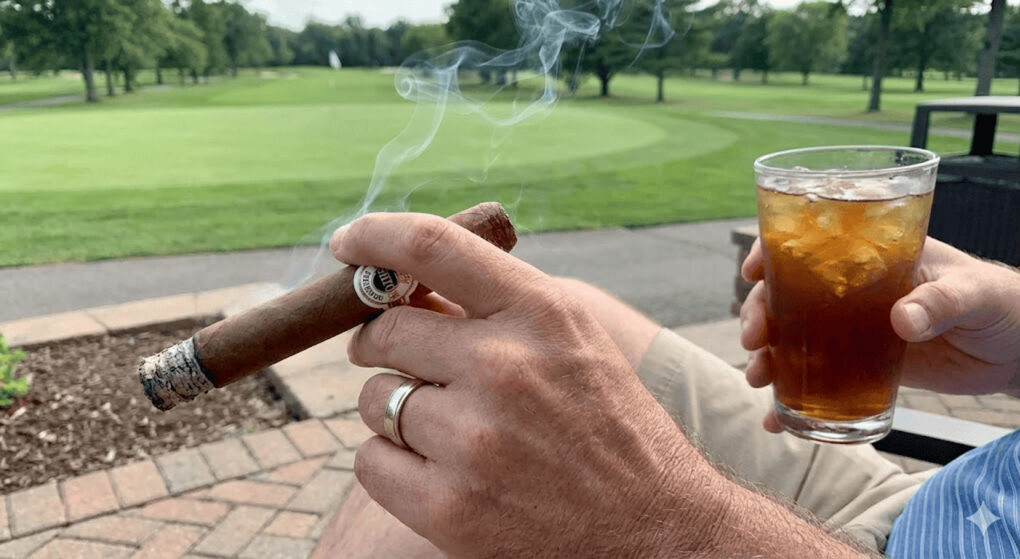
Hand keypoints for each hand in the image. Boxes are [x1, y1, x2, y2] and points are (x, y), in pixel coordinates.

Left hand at [330, 212, 726, 556]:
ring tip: (449, 430)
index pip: (432, 247)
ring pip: (375, 399)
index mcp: (542, 314)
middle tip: (404, 361)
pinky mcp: (450, 509)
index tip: (347, 244)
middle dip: (380, 342)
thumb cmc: (610, 428)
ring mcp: (474, 441)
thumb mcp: (573, 345)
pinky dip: (391, 463)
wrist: (656, 531)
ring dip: (394, 409)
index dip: (375, 236)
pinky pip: (370, 461)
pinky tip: (439, 471)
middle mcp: (505, 368)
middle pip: (386, 330)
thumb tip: (404, 289)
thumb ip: (495, 309)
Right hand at [741, 237, 1019, 430]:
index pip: (811, 242)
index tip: (753, 273)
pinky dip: (794, 401)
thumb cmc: (1002, 303)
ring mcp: (852, 328)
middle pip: (787, 293)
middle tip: (754, 340)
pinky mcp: (861, 365)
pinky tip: (777, 421)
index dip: (773, 252)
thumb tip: (902, 320)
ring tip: (758, 379)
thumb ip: (941, 301)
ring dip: (767, 356)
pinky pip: (818, 379)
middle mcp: (852, 288)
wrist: (1018, 351)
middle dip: (759, 314)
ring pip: (792, 336)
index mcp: (874, 256)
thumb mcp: (976, 294)